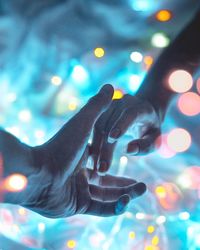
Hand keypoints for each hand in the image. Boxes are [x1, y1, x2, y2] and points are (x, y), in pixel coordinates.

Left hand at [16, 85, 145, 217]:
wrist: (39, 171)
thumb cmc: (61, 146)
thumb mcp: (83, 123)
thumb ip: (98, 106)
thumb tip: (111, 85)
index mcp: (81, 157)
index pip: (104, 159)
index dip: (119, 161)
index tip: (132, 158)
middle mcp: (79, 174)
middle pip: (107, 181)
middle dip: (126, 183)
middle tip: (143, 184)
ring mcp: (78, 191)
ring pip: (106, 196)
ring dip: (125, 194)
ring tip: (142, 190)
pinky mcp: (78, 205)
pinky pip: (100, 209)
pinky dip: (115, 207)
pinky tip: (128, 201)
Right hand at [90, 94, 160, 173]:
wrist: (142, 112)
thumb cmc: (150, 128)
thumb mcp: (155, 138)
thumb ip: (146, 145)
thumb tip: (128, 150)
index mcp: (140, 107)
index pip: (129, 114)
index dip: (121, 125)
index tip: (112, 139)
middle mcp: (122, 103)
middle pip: (109, 124)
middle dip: (105, 148)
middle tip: (102, 169)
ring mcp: (109, 106)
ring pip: (98, 126)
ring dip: (95, 147)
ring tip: (94, 167)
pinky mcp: (101, 112)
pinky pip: (92, 127)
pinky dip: (92, 143)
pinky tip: (91, 158)